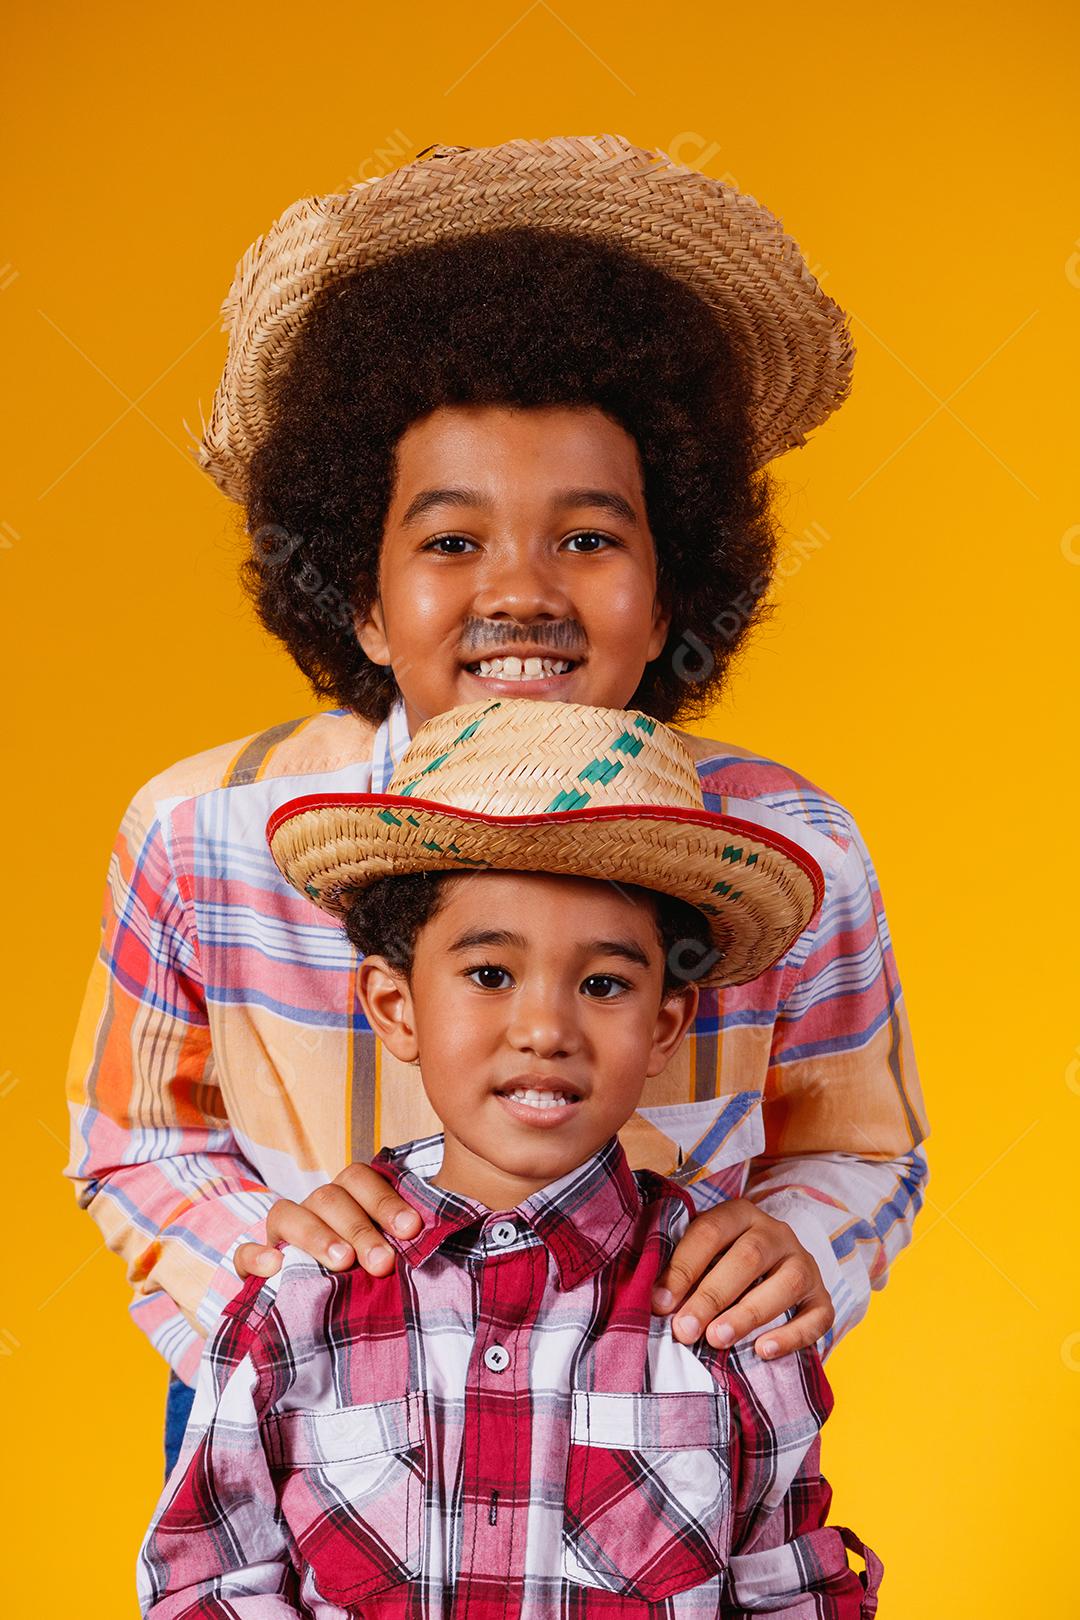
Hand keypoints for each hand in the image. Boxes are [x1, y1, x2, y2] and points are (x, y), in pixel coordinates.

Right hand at [234, 1164, 421, 1279]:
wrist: (328, 1319)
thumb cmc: (373, 1278)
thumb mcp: (391, 1256)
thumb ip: (404, 1243)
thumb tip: (434, 1237)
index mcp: (348, 1198)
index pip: (360, 1178)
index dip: (385, 1200)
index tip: (411, 1230)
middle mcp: (314, 1209)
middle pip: (330, 1197)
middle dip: (360, 1229)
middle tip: (383, 1263)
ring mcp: (282, 1234)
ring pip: (288, 1214)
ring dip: (317, 1236)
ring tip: (342, 1263)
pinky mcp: (256, 1265)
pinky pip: (245, 1254)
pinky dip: (256, 1256)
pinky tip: (274, 1267)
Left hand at [651, 1198, 832, 1358]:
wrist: (771, 1267)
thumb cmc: (721, 1265)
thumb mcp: (701, 1255)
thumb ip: (682, 1272)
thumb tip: (656, 1304)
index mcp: (740, 1214)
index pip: (710, 1232)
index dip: (683, 1267)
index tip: (659, 1303)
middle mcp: (776, 1233)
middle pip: (748, 1257)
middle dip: (712, 1295)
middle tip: (685, 1330)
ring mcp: (804, 1264)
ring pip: (786, 1283)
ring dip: (749, 1313)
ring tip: (717, 1340)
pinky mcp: (822, 1297)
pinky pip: (818, 1316)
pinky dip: (792, 1336)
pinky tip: (763, 1351)